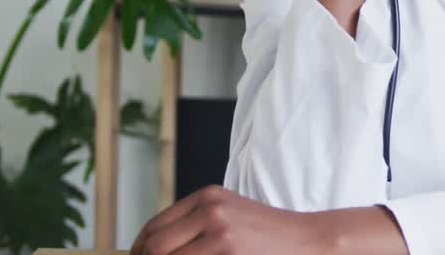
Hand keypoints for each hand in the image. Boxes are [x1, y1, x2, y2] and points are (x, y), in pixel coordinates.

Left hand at [130, 185, 331, 254]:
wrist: (306, 239)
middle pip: (155, 248)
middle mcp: (210, 210)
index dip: (137, 251)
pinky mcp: (229, 254)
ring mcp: (220, 234)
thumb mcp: (229, 214)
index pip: (154, 228)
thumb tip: (153, 249)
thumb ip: (195, 223)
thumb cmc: (267, 234)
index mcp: (207, 196)